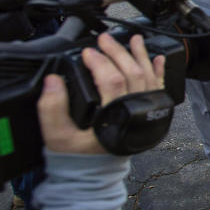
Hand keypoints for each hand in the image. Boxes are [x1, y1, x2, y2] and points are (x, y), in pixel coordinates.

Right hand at [37, 34, 165, 153]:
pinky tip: (157, 58)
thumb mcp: (56, 135)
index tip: (88, 52)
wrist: (93, 170)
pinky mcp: (149, 113)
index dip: (100, 63)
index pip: (111, 81)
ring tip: (134, 39)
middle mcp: (134, 112)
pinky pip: (158, 88)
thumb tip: (53, 81)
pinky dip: (158, 72)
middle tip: (105, 39)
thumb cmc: (76, 152)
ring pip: (147, 77)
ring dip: (141, 56)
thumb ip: (51, 108)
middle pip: (131, 74)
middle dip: (119, 52)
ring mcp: (145, 112)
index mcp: (113, 117)